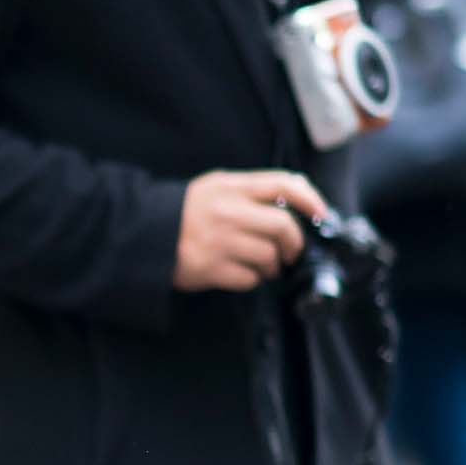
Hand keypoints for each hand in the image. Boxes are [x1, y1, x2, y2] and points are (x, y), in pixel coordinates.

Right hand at [173, 169, 328, 292]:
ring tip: (265, 267)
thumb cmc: (186, 213)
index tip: (321, 215)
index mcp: (231, 187)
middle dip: (294, 243)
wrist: (144, 234)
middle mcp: (227, 211)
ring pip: (268, 255)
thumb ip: (252, 188)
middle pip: (282, 226)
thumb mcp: (216, 187)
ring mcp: (218, 240)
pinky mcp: (210, 267)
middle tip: (291, 252)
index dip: (310, 199)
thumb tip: (298, 190)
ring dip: (273, 266)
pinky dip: (253, 279)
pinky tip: (243, 274)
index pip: (283, 184)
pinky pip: (249, 278)